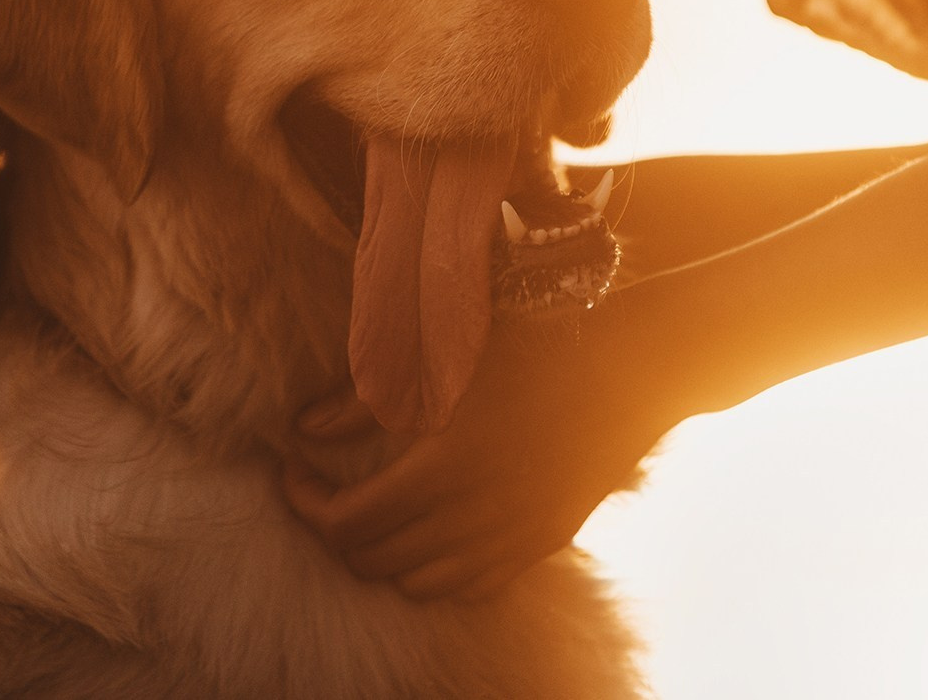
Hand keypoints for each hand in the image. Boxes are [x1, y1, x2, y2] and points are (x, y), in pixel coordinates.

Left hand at [281, 316, 671, 600]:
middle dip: (335, 529)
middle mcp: (475, 518)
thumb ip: (367, 398)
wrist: (634, 365)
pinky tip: (435, 529)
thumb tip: (304, 429)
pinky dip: (440, 571)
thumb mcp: (444, 357)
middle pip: (374, 560)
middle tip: (327, 487)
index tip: (293, 467)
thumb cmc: (536, 344)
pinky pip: (474, 584)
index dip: (304, 501)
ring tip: (378, 509)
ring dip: (385, 554)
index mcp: (442, 471)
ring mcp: (513, 537)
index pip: (345, 523)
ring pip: (421, 584)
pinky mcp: (544, 540)